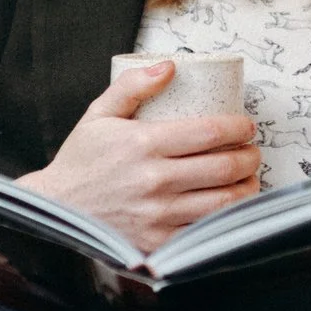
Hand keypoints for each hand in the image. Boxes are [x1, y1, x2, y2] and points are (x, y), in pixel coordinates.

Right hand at [23, 59, 260, 251]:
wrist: (57, 208)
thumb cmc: (82, 159)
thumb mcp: (99, 113)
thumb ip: (133, 85)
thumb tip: (170, 67)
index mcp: (143, 144)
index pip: (208, 132)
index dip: (238, 128)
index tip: (246, 127)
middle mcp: (154, 181)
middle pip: (223, 167)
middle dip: (249, 157)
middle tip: (252, 151)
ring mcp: (158, 215)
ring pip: (222, 202)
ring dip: (246, 188)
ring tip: (248, 178)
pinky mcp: (158, 243)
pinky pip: (205, 231)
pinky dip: (226, 219)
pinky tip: (231, 207)